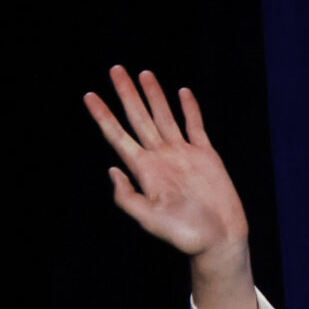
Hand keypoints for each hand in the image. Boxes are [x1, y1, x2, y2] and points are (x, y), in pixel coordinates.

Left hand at [82, 66, 256, 308]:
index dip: (103, 116)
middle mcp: (161, 158)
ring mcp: (183, 154)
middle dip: (127, 94)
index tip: (89, 96)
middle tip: (115, 69)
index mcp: (145, 171)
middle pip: (139, 118)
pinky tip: (182, 92)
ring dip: (154, 95)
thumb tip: (111, 169)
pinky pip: (195, 126)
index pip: (118, 136)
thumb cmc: (184, 236)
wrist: (219, 240)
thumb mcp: (149, 220)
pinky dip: (189, 108)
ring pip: (164, 116)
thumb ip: (128, 197)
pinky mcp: (205, 155)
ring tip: (143, 73)